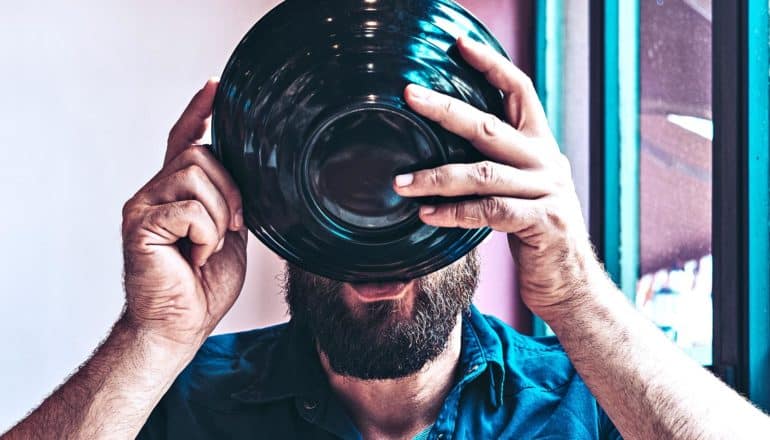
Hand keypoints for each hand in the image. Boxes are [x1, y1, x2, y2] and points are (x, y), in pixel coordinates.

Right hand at [121, 79, 247, 347]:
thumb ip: (230, 199)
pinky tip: (197, 255)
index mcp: (176, 191)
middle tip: (234, 227)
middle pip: (200, 153)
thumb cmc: (203, 286)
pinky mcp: (140, 224)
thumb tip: (250, 171)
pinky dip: (207, 234)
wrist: (181, 326)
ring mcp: (143, 204)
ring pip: (196, 174)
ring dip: (220, 213)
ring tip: (210, 246)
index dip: (199, 111)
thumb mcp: (229, 233)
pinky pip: (189, 208)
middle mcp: (154, 190)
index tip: (215, 86)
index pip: (184, 138)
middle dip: (231, 190)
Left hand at [395, 37, 599, 319]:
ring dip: (437, 176)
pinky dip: (454, 213)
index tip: (459, 45)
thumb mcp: (521, 190)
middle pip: (491, 126)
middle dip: (446, 109)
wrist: (571, 284)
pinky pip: (490, 212)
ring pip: (484, 173)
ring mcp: (549, 191)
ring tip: (401, 181)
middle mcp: (548, 162)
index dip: (492, 64)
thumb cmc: (536, 234)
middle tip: (410, 96)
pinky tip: (427, 215)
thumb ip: (498, 166)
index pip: (520, 91)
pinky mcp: (544, 223)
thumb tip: (446, 147)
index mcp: (540, 146)